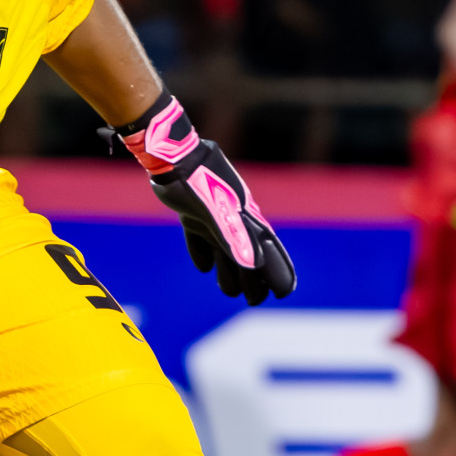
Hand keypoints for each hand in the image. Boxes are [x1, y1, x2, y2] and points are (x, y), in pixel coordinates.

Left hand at [110, 93, 295, 303]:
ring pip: (226, 250)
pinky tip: (203, 266)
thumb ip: (234, 237)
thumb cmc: (196, 181)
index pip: (268, 252)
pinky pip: (201, 238)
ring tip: (228, 290)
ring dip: (229, 271)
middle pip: (248, 255)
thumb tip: (254, 265)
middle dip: (254, 280)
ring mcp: (212, 215)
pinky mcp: (191, 211)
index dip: (277, 272)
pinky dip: (203, 253)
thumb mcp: (215, 211)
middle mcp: (233, 218)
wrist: (172, 155)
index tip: (283, 293)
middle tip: (253, 301)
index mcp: (245, 219)